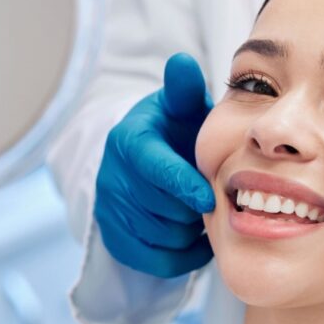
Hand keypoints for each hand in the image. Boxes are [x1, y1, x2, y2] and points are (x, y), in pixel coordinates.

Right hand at [96, 53, 215, 277]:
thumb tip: (182, 62)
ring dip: (191, 230)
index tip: (209, 198)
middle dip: (194, 208)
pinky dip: (183, 255)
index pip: (155, 169)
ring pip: (163, 237)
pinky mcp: (114, 239)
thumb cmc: (175, 131)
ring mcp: (109, 210)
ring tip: (202, 213)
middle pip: (164, 209)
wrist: (147, 161)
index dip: (184, 186)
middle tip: (214, 199)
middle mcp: (111, 176)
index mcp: (128, 141)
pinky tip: (195, 236)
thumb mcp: (180, 107)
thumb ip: (184, 89)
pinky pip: (156, 261)